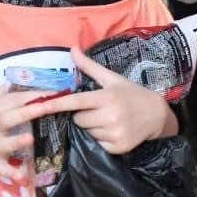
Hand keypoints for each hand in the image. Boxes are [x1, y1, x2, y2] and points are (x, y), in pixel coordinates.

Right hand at [0, 85, 46, 181]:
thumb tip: (19, 82)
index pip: (13, 99)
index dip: (32, 95)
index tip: (52, 92)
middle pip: (9, 118)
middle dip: (29, 112)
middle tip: (49, 107)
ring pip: (4, 144)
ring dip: (17, 142)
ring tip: (30, 139)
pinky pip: (0, 168)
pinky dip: (10, 172)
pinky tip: (21, 176)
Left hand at [22, 47, 172, 154]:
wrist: (157, 115)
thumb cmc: (131, 94)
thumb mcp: (112, 78)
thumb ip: (89, 67)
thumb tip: (72, 49)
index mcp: (106, 97)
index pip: (76, 102)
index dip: (56, 104)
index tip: (39, 107)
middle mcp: (110, 116)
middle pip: (78, 119)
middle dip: (83, 115)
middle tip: (98, 110)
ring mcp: (114, 133)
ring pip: (86, 133)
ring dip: (92, 128)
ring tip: (108, 120)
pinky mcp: (117, 148)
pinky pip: (96, 144)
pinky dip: (100, 139)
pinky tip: (113, 130)